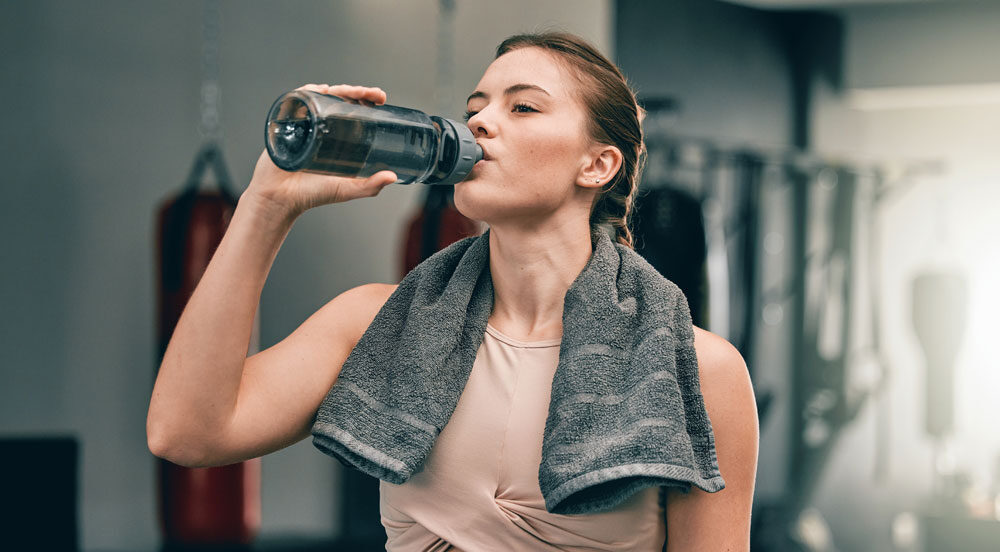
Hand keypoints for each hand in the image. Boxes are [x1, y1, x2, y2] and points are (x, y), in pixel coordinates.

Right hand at [246, 84, 397, 217]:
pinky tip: (321, 90)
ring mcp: (305, 123)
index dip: (367, 101)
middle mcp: (322, 126)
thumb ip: (370, 185)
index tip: (381, 99)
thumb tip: (393, 176)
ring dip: (340, 89)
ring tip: (354, 91)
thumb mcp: (347, 189)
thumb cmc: (312, 194)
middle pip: (341, 100)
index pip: (354, 111)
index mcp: (337, 137)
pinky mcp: (287, 123)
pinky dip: (308, 92)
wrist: (280, 199)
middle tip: (374, 94)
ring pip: (323, 97)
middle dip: (358, 92)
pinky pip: (297, 102)